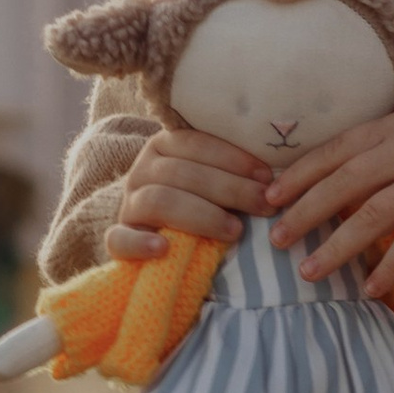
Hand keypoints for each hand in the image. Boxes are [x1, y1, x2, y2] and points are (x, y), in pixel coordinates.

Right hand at [108, 124, 275, 260]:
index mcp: (164, 146)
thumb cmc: (202, 203)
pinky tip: (163, 249)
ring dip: (201, 215)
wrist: (163, 237)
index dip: (233, 159)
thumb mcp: (215, 179)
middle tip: (264, 206)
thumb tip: (275, 173)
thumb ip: (232, 171)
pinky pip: (119, 239)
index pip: (195, 143)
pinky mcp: (118, 237)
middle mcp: (142, 170)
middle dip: (229, 189)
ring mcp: (128, 204)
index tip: (267, 177)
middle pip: (182, 173)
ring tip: (235, 231)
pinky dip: (140, 243)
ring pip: (158, 201)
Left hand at [266, 85, 393, 300]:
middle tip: (274, 238)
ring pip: (370, 216)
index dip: (298, 174)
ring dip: (336, 248)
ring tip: (308, 273)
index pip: (334, 150)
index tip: (268, 194)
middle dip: (303, 211)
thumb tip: (350, 176)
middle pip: (341, 183)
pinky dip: (390, 267)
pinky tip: (370, 289)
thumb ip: (390, 145)